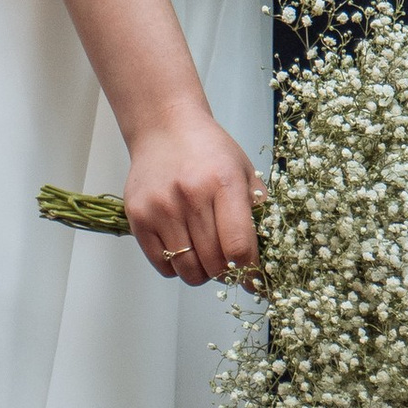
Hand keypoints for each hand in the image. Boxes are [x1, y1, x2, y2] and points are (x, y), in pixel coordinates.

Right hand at [125, 103, 260, 283]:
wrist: (164, 128)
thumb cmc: (210, 151)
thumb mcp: (244, 169)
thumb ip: (258, 209)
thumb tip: (269, 257)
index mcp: (224, 182)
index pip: (239, 246)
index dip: (250, 271)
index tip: (255, 280)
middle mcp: (191, 195)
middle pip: (214, 263)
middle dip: (227, 273)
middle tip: (229, 265)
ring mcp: (161, 208)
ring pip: (189, 270)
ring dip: (202, 273)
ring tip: (206, 256)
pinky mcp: (138, 217)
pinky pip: (163, 266)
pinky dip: (177, 267)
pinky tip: (184, 248)